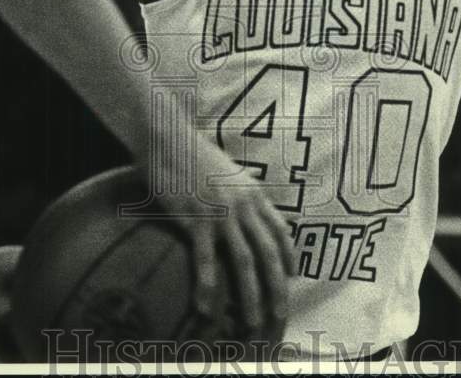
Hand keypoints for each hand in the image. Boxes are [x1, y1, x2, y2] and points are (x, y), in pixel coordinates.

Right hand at [143, 136, 296, 343]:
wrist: (168, 139)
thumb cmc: (194, 153)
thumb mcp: (229, 170)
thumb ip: (243, 187)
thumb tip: (253, 193)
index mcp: (254, 193)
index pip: (280, 230)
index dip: (289, 256)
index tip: (292, 278)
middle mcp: (243, 205)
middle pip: (267, 252)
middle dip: (277, 287)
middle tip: (280, 314)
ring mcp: (220, 213)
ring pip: (243, 261)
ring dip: (250, 295)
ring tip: (252, 321)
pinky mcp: (195, 219)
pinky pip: (205, 259)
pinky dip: (207, 285)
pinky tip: (206, 307)